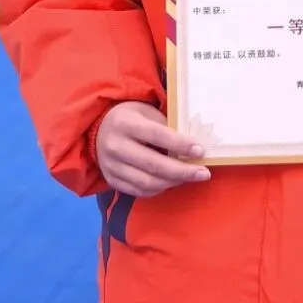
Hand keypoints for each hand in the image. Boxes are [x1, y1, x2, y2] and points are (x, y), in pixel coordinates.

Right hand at [95, 101, 210, 197]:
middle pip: (153, 164)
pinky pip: (138, 191)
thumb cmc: (130, 116)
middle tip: (204, 173)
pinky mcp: (111, 180)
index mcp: (125, 123)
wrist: (98, 128)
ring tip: (190, 177)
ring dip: (173, 182)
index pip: (158, 135)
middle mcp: (116, 146)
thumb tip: (191, 145)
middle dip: (182, 171)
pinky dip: (159, 189)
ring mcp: (111, 166)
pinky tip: (172, 182)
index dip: (181, 145)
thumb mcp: (146, 111)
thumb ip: (165, 126)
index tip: (201, 151)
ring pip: (147, 182)